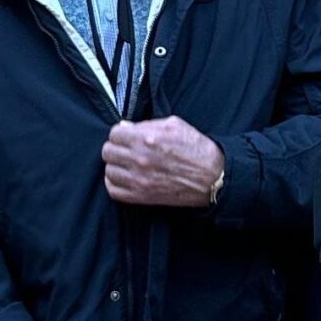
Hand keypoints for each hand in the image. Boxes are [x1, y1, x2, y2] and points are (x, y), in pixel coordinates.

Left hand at [101, 118, 225, 207]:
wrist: (212, 177)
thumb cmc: (196, 148)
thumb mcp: (174, 125)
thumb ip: (147, 124)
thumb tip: (124, 127)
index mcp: (147, 138)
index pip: (114, 134)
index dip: (120, 134)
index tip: (125, 137)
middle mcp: (140, 159)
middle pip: (107, 152)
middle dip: (116, 148)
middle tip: (125, 150)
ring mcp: (139, 180)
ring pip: (109, 171)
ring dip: (115, 166)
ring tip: (126, 165)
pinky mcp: (142, 197)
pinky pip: (114, 191)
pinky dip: (114, 184)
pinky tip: (123, 178)